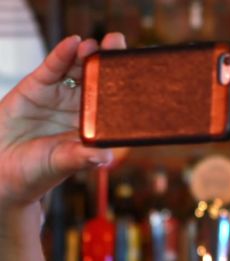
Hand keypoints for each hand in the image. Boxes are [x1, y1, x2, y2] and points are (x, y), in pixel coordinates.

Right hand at [0, 33, 124, 208]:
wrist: (3, 169)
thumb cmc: (38, 169)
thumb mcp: (62, 163)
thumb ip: (81, 158)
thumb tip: (105, 157)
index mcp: (95, 125)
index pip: (114, 101)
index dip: (125, 85)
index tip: (137, 70)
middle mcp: (81, 106)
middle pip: (99, 79)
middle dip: (109, 61)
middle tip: (119, 44)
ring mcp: (60, 94)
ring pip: (77, 69)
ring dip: (88, 55)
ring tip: (96, 45)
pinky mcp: (38, 86)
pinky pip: (53, 68)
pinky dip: (62, 54)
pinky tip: (73, 43)